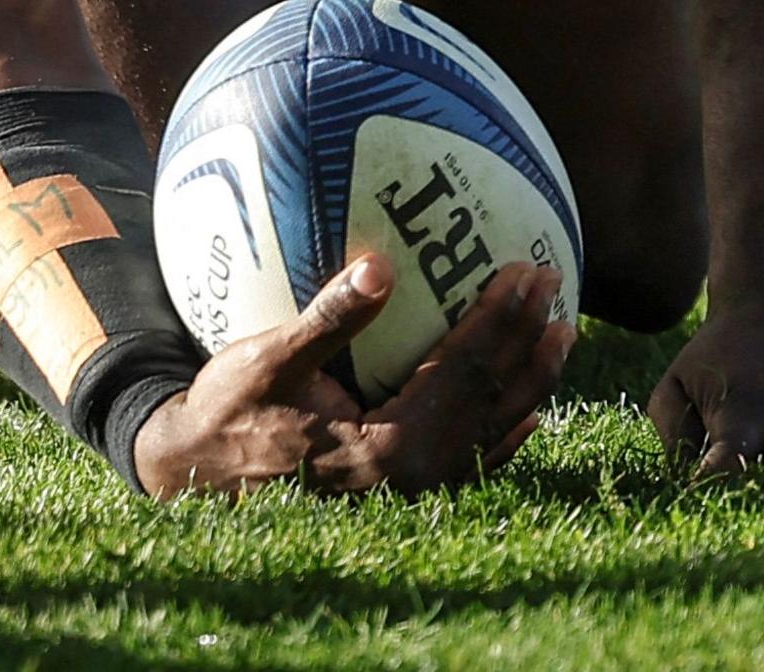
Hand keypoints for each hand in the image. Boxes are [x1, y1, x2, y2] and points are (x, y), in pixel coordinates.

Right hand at [132, 256, 575, 499]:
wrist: (202, 479)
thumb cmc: (230, 413)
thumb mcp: (269, 359)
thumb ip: (329, 319)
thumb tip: (380, 267)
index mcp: (389, 446)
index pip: (463, 370)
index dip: (499, 318)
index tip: (523, 270)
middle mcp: (415, 476)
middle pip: (490, 398)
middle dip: (527, 340)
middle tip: (553, 285)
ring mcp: (415, 491)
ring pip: (491, 430)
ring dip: (530, 381)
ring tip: (560, 337)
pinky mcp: (405, 495)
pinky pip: (472, 459)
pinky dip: (505, 431)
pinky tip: (529, 413)